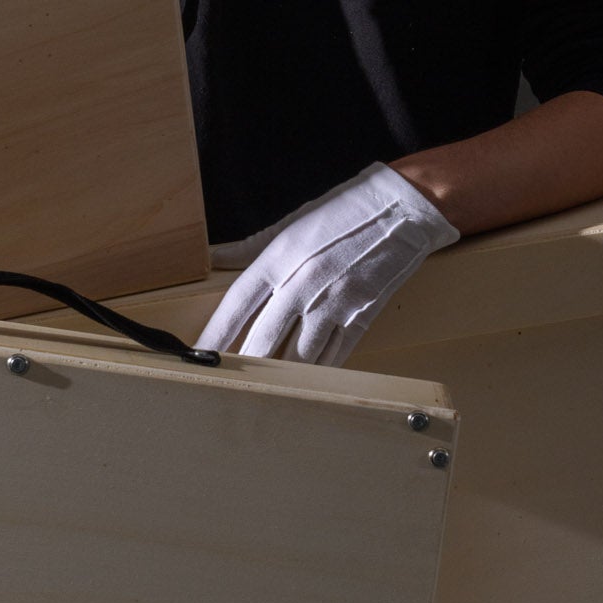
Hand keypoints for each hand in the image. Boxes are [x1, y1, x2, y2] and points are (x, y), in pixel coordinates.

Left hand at [196, 164, 459, 365]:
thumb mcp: (294, 222)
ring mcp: (334, 305)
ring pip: (298, 357)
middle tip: (222, 383)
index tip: (198, 355)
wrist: (405, 211)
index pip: (237, 304)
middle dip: (241, 365)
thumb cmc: (346, 211)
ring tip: (260, 392)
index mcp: (282, 256)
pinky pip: (332, 358)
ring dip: (278, 377)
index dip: (215, 333)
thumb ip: (250, 247)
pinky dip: (315, 372)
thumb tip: (213, 257)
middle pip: (262, 339)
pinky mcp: (361, 318)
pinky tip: (301, 383)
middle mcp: (304, 284)